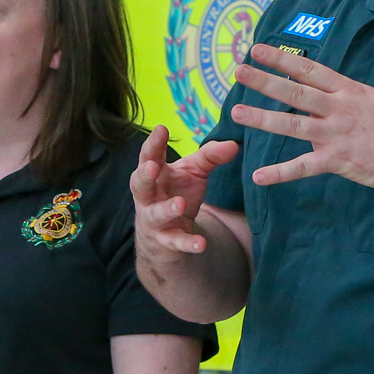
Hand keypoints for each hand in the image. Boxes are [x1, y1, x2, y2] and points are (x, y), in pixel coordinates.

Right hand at [130, 126, 241, 259]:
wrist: (166, 234)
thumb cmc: (178, 192)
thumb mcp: (194, 173)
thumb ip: (211, 157)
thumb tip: (234, 144)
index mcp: (155, 174)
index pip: (150, 156)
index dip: (153, 143)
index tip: (161, 128)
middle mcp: (148, 196)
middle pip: (139, 184)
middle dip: (144, 175)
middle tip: (153, 166)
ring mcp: (154, 219)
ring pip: (155, 214)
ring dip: (166, 209)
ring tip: (179, 205)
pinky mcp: (165, 241)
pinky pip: (175, 242)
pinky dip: (187, 243)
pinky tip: (201, 244)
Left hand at [231, 45, 373, 192]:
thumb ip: (345, 97)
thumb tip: (324, 90)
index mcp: (348, 91)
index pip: (309, 69)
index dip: (281, 59)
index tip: (257, 50)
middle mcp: (339, 108)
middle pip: (295, 91)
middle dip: (265, 81)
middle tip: (239, 71)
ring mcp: (337, 134)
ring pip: (293, 124)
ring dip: (262, 119)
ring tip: (236, 113)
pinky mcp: (338, 161)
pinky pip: (303, 167)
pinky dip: (280, 173)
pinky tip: (259, 176)